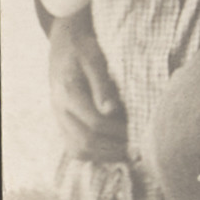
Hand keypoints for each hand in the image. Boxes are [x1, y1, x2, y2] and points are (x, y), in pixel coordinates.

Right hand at [48, 11, 125, 159]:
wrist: (65, 44)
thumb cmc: (85, 48)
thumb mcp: (96, 58)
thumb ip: (103, 84)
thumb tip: (111, 110)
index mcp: (69, 93)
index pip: (95, 123)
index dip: (119, 131)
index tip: (140, 132)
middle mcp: (60, 110)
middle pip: (84, 142)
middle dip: (113, 148)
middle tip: (138, 148)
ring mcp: (59, 118)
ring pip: (77, 149)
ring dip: (104, 155)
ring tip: (129, 152)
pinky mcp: (63, 122)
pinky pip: (74, 147)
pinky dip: (95, 153)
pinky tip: (114, 149)